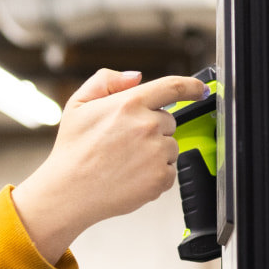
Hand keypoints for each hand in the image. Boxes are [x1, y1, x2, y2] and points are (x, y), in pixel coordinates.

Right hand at [11, 68, 206, 261]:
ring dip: (155, 153)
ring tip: (124, 162)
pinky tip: (130, 176)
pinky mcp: (160, 178)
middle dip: (152, 130)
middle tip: (124, 144)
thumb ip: (107, 81)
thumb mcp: (78, 104)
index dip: (191, 87)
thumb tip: (136, 77)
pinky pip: (169, 171)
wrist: (69, 192)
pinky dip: (154, 175)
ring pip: (170, 147)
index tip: (200, 89)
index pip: (173, 87)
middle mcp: (147, 125)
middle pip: (168, 122)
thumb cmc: (72, 151)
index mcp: (130, 103)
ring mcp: (157, 152)